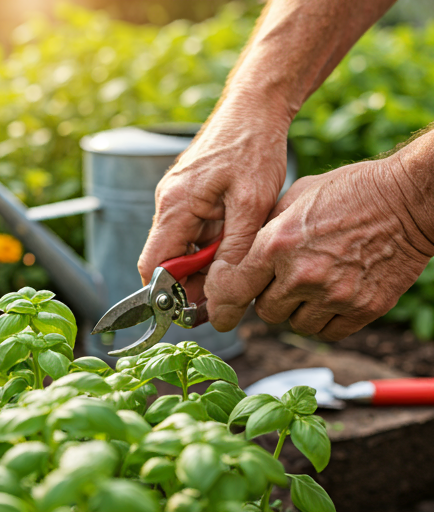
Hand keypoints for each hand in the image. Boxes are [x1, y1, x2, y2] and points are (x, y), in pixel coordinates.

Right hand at [137, 98, 290, 301]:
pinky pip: (192, 233)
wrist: (255, 107)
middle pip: (166, 261)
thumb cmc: (254, 147)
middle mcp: (169, 204)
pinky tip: (234, 246)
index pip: (153, 266)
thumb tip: (220, 295)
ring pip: (180, 249)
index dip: (169, 295)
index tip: (198, 310)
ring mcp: (178, 200)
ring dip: (204, 265)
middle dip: (192, 283)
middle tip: (227, 294)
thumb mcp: (252, 205)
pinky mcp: (190, 197)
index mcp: (176, 206)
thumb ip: (233, 252)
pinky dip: (209, 247)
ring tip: (237, 268)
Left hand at [205, 155, 433, 340]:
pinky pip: (327, 333)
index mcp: (276, 243)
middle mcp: (302, 274)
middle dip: (269, 298)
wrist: (406, 198)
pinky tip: (330, 298)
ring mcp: (334, 295)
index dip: (221, 302)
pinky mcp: (363, 309)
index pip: (232, 289)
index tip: (222, 309)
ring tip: (313, 284)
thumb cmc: (349, 191)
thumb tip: (241, 259)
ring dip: (297, 311)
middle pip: (264, 312)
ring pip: (295, 325)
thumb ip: (264, 232)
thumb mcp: (293, 198)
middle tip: (285, 278)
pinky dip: (323, 321)